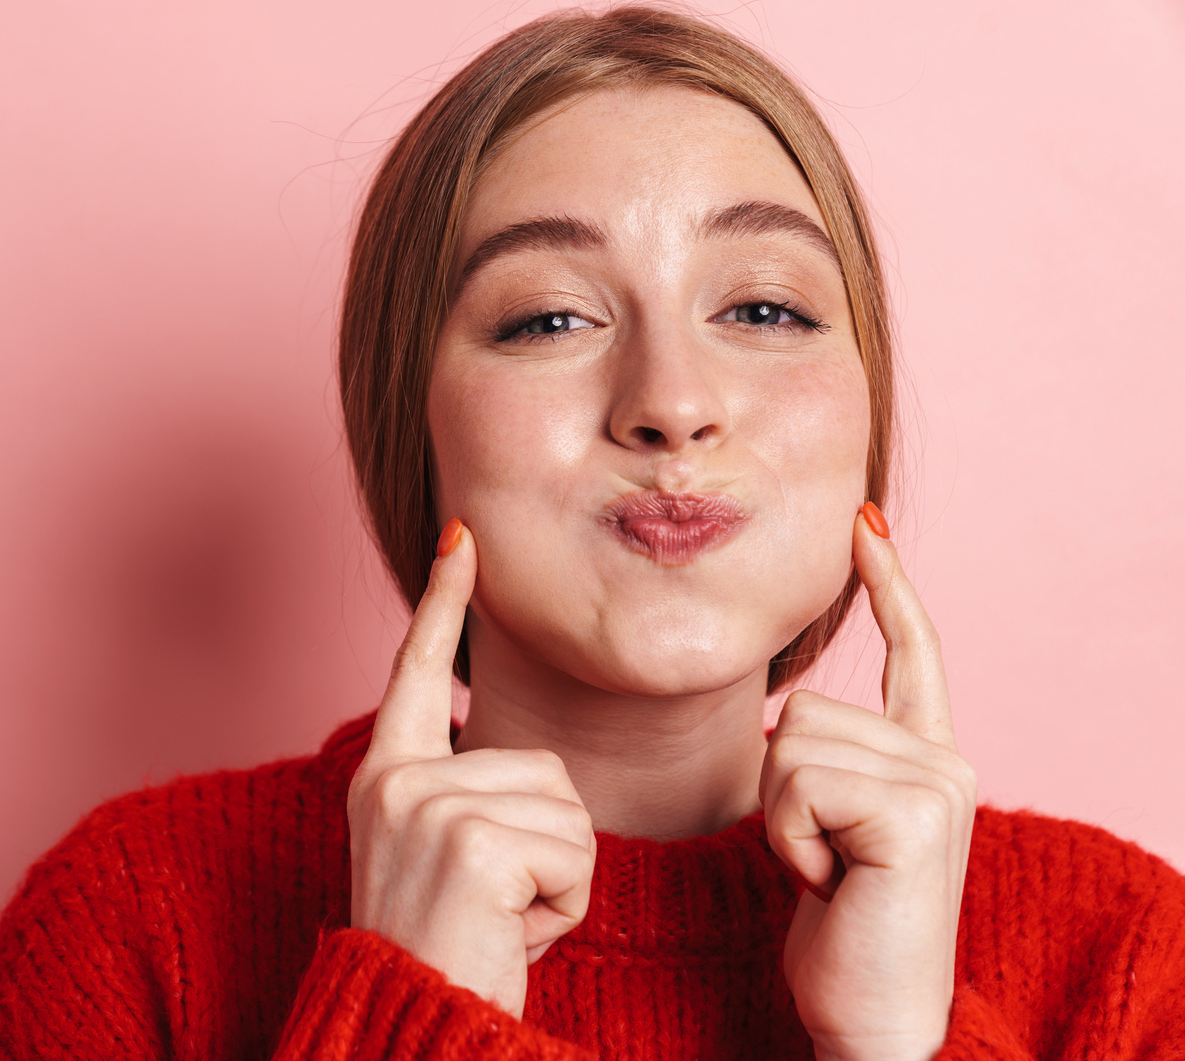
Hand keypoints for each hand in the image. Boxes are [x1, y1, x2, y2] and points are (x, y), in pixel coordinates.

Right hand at [347, 519, 596, 1016]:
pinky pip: (575, 850)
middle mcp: (397, 780)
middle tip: (496, 909)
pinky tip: (514, 933)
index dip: (443, 602)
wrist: (413, 1032)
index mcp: (386, 777)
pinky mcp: (470, 838)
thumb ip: (471, 800)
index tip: (463, 535)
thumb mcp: (443, 861)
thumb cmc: (445, 957)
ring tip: (503, 921)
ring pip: (570, 809)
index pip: (417, 672)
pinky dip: (566, 906)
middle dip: (551, 846)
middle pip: (545, 768)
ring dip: (561, 878)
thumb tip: (529, 769)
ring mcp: (429, 804)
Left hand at [761, 504, 976, 1060]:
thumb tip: (785, 717)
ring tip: (827, 871)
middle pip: (801, 706)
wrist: (867, 1016)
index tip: (863, 522)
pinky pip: (798, 783)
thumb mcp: (826, 829)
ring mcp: (939, 782)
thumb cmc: (838, 926)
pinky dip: (788, 839)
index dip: (887, 584)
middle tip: (823, 858)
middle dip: (782, 789)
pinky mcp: (917, 813)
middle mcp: (946, 758)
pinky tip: (827, 882)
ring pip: (791, 740)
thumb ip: (826, 764)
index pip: (911, 652)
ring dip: (781, 818)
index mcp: (926, 757)